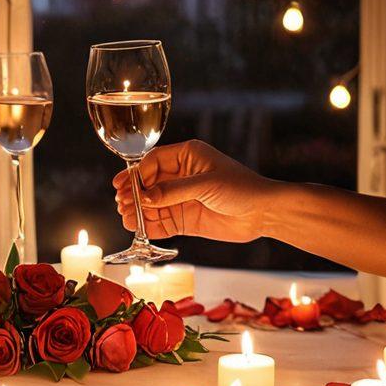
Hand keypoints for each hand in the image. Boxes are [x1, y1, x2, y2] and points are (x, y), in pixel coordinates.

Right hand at [113, 140, 272, 242]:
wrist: (264, 213)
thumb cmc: (241, 188)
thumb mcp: (205, 185)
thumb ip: (173, 191)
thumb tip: (144, 197)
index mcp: (187, 156)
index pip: (153, 162)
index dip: (137, 174)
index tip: (123, 186)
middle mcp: (182, 175)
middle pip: (149, 183)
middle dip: (134, 194)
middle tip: (121, 203)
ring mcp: (183, 198)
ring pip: (153, 204)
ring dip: (139, 211)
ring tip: (127, 218)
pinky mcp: (187, 218)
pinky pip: (163, 221)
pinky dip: (150, 226)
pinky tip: (138, 228)